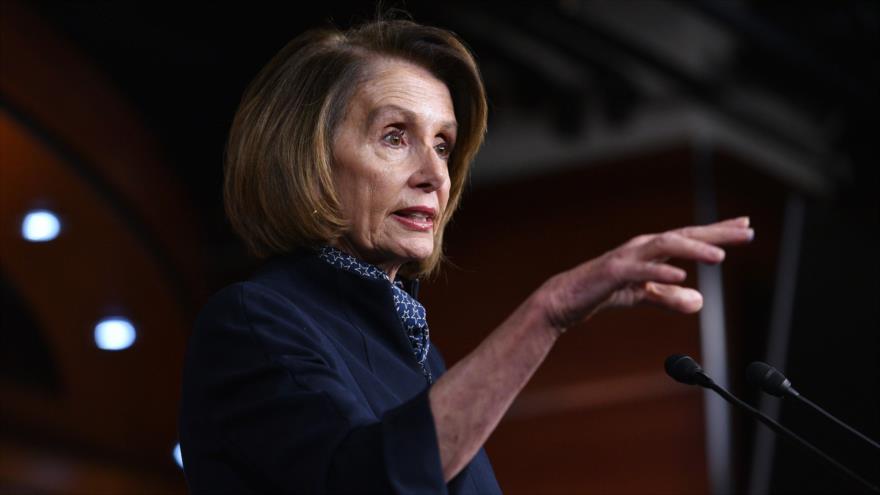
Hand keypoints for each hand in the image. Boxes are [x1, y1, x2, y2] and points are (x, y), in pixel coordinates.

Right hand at [539, 217, 753, 331]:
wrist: (565, 299)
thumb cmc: (603, 291)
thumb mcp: (643, 295)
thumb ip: (670, 296)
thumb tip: (701, 300)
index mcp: (651, 250)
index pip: (690, 237)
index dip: (718, 231)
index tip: (745, 225)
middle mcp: (642, 246)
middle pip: (684, 235)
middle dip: (716, 234)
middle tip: (746, 232)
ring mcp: (627, 257)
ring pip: (665, 246)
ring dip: (693, 249)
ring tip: (719, 257)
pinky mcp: (614, 272)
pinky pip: (641, 270)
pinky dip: (661, 271)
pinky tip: (681, 275)